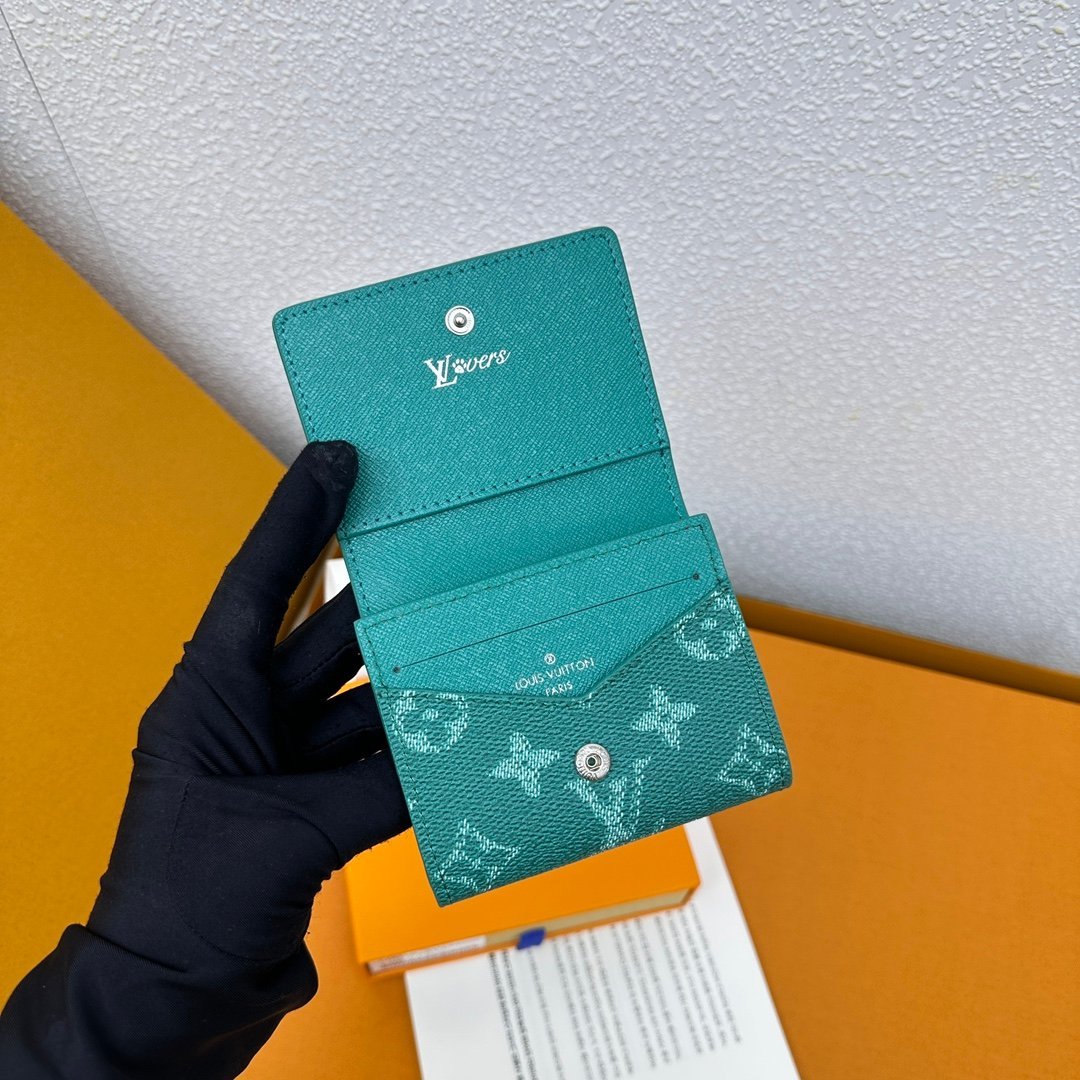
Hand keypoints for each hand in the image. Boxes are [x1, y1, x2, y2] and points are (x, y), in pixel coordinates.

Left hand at [89, 440, 408, 967]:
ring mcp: (279, 766)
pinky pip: (373, 761)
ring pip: (358, 700)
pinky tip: (455, 725)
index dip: (296, 517)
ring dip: (407, 679)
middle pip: (321, 635)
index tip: (333, 459)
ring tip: (464, 636)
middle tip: (427, 543)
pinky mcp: (309, 810)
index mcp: (207, 701)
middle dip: (375, 592)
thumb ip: (377, 787)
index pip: (256, 586)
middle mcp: (245, 721)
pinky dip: (413, 749)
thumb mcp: (290, 834)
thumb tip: (448, 751)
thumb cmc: (187, 907)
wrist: (169, 1005)